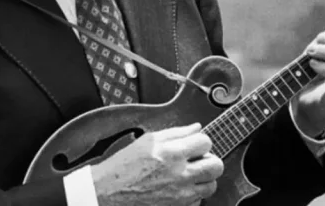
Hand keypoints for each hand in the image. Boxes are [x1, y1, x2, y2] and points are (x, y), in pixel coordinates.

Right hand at [91, 123, 223, 205]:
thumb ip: (175, 133)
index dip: (201, 142)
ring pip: (211, 186)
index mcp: (171, 153)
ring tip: (191, 175)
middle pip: (216, 166)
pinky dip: (193, 195)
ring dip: (204, 179)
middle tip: (198, 160)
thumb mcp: (147, 141)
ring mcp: (180, 195)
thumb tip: (196, 128)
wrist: (108, 193)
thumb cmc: (123, 166)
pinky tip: (180, 188)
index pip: (205, 142)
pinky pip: (198, 201)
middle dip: (210, 160)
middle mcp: (179, 174)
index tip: (194, 145)